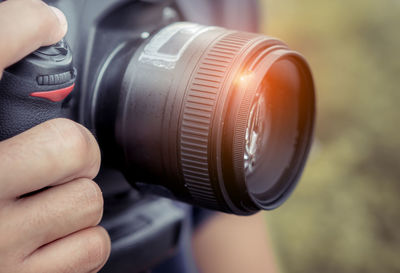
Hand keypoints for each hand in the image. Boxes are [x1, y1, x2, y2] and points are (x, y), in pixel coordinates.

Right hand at [0, 1, 110, 271]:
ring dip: (76, 199)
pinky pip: (90, 246)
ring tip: (47, 205)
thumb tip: (28, 46)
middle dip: (76, 149)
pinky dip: (81, 240)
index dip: (18, 28)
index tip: (44, 21)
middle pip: (69, 147)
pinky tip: (52, 238)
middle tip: (61, 155)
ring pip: (86, 200)